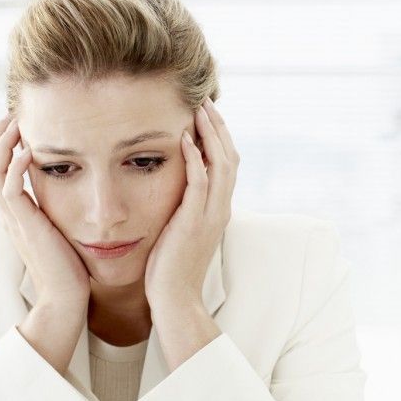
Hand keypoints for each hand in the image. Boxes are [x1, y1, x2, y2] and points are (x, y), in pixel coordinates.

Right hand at [0, 114, 90, 308]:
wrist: (66, 300)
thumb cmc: (72, 269)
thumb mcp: (64, 232)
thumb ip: (62, 213)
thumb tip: (80, 195)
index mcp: (17, 214)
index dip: (4, 146)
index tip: (20, 124)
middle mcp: (10, 215)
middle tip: (12, 113)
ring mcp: (14, 221)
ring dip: (2, 144)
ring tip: (16, 121)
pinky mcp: (24, 227)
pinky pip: (8, 190)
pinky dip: (13, 167)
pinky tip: (26, 150)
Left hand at [144, 97, 239, 309]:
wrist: (175, 299)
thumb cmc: (170, 268)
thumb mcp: (181, 231)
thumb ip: (184, 208)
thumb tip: (174, 190)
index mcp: (218, 210)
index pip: (227, 165)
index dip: (219, 138)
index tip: (206, 115)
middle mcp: (221, 209)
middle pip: (230, 157)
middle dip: (218, 127)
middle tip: (205, 101)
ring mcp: (211, 216)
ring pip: (221, 165)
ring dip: (210, 134)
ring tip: (199, 109)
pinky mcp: (195, 222)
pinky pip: (200, 183)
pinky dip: (194, 158)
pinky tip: (184, 139)